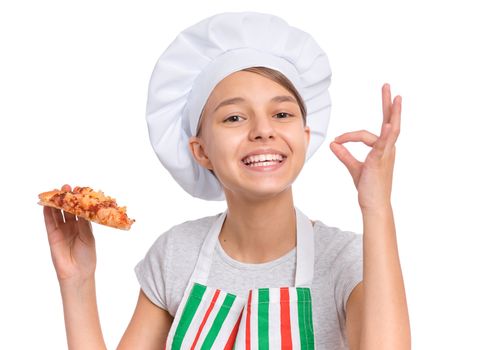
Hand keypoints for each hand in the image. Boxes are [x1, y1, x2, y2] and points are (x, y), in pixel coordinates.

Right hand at [43, 184, 95, 282]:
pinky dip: (47, 213)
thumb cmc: (86, 257)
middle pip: (68, 210)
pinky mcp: (52, 236)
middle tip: (66, 187)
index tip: (79, 189)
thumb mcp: (88, 237)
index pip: (80, 210)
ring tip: (56, 191)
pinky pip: (49, 222)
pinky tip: (47, 204)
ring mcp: (62, 231)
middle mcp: (72, 227)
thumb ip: (83, 223)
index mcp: (84, 226)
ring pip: (58, 214)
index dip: (79, 200)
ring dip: (56, 203)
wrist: (77, 273)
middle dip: (67, 198)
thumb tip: (82, 209)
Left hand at [330, 84, 400, 210]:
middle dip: (388, 105)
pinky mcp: (381, 161)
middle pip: (390, 122)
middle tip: (387, 87)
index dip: (349, 136)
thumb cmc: (368, 188)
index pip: (368, 134)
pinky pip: (385, 144)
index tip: (337, 141)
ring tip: (395, 96)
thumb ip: (344, 155)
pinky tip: (388, 124)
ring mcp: (386, 154)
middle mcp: (388, 149)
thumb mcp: (354, 168)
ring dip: (393, 112)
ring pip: (392, 129)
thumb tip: (333, 144)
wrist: (374, 205)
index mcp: (382, 150)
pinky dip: (386, 134)